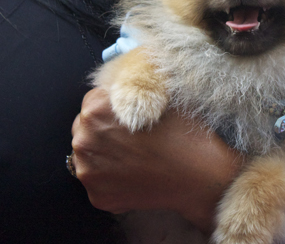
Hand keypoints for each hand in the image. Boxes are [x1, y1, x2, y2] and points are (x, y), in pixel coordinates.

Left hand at [71, 87, 244, 233]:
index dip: (110, 106)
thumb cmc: (183, 133)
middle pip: (84, 128)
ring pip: (88, 156)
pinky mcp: (97, 197)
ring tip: (134, 157)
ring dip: (103, 155)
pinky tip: (134, 174)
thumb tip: (116, 87)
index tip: (126, 116)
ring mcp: (88, 172)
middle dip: (103, 130)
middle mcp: (84, 140)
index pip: (91, 101)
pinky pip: (98, 181)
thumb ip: (128, 90)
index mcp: (95, 109)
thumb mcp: (157, 95)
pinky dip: (111, 178)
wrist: (200, 176)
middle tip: (131, 137)